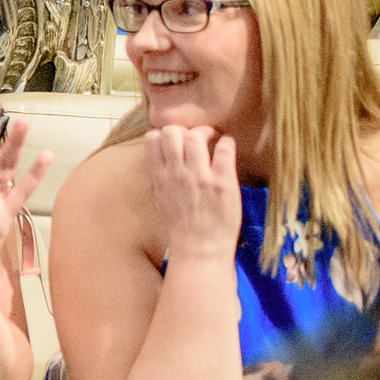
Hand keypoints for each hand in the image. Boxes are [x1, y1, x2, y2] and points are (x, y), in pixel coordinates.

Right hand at [144, 124, 240, 263]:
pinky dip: (227, 143)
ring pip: (196, 135)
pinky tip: (227, 151)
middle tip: (198, 140)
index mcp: (160, 177)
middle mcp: (177, 174)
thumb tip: (164, 158)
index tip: (177, 143)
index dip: (165, 134)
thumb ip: (162, 176)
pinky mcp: (223, 183)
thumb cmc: (182, 226)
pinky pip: (225, 148)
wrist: (200, 249)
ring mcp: (200, 177)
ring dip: (207, 133)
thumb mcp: (162, 199)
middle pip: (172, 131)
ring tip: (214, 142)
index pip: (152, 138)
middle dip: (185, 130)